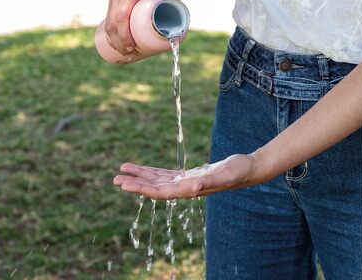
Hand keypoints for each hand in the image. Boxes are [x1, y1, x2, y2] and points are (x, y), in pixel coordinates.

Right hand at [105, 0, 178, 55]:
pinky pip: (107, 18)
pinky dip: (110, 33)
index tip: (132, 49)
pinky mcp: (113, 0)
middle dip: (119, 43)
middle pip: (112, 23)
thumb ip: (177, 14)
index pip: (121, 17)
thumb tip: (178, 40)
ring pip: (108, 22)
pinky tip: (114, 44)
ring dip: (113, 41)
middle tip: (130, 55)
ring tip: (125, 53)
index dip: (124, 36)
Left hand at [113, 154, 257, 199]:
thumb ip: (210, 181)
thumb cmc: (237, 171)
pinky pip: (166, 173)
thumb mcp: (225, 174)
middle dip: (135, 183)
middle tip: (114, 179)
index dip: (141, 188)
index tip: (124, 184)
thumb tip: (193, 187)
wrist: (246, 169)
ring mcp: (185, 181)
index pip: (160, 192)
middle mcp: (185, 188)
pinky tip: (144, 169)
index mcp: (189, 190)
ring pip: (158, 179)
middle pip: (154, 187)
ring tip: (123, 170)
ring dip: (141, 176)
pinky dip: (153, 171)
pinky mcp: (188, 175)